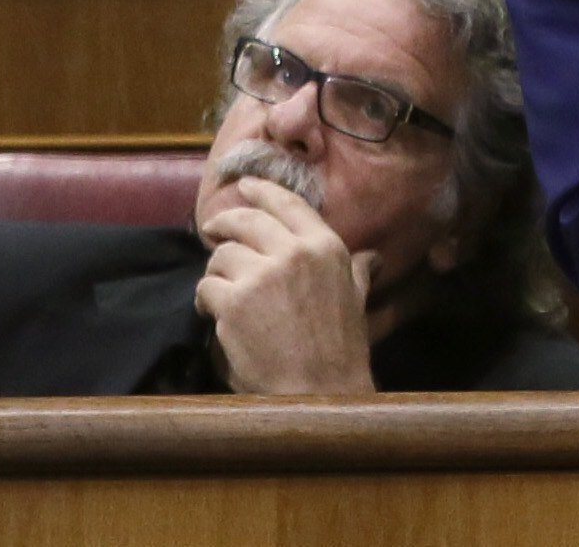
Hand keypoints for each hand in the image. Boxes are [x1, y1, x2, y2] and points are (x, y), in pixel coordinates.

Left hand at [194, 178, 379, 393]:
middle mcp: (293, 252)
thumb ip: (357, 271)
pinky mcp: (233, 302)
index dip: (261, 191)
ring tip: (221, 290)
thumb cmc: (341, 350)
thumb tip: (373, 256)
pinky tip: (212, 311)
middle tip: (214, 231)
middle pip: (246, 221)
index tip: (244, 186)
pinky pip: (207, 286)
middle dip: (225, 224)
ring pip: (222, 255)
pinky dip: (205, 299)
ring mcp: (261, 275)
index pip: (287, 203)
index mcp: (326, 247)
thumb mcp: (356, 300)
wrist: (318, 393)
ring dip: (217, 272)